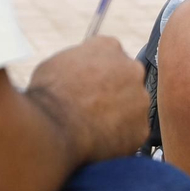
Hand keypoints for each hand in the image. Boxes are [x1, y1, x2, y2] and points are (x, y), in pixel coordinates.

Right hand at [25, 36, 149, 164]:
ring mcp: (140, 99)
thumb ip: (78, 62)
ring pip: (132, 109)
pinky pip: (131, 135)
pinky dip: (118, 140)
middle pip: (126, 81)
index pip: (110, 56)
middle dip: (113, 93)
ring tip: (92, 129)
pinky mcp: (141, 129)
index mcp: (109, 47)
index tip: (88, 86)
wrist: (53, 127)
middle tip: (91, 109)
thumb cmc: (48, 94)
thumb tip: (78, 70)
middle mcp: (132, 68)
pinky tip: (98, 143)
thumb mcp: (57, 63)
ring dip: (118, 117)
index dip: (98, 73)